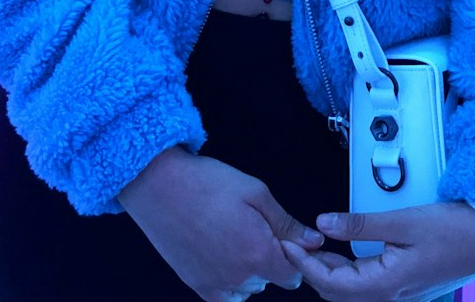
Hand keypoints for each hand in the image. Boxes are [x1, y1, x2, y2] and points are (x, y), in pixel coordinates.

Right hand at [119, 146, 324, 300]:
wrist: (159, 186)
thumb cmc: (206, 183)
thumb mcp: (255, 192)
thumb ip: (286, 223)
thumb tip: (314, 241)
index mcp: (258, 253)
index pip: (293, 275)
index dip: (292, 254)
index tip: (280, 235)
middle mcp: (239, 277)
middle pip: (270, 280)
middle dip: (268, 258)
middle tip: (251, 226)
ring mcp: (216, 285)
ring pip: (248, 288)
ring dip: (248, 270)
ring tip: (232, 235)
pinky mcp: (197, 286)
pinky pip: (225, 297)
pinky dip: (228, 282)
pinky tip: (220, 253)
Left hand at [281, 201, 474, 301]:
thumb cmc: (452, 230)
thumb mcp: (402, 221)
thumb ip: (360, 225)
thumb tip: (323, 223)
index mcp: (385, 284)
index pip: (330, 283)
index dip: (304, 264)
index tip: (285, 244)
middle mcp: (389, 296)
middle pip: (336, 292)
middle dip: (310, 270)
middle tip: (292, 244)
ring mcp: (396, 294)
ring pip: (349, 291)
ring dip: (326, 272)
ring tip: (309, 246)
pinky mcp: (403, 286)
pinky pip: (364, 286)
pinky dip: (344, 272)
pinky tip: (339, 254)